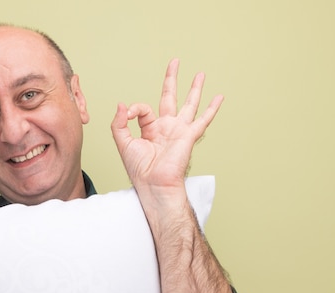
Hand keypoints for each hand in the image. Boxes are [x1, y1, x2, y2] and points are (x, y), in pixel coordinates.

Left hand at [111, 59, 223, 193]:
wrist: (153, 184)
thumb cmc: (139, 170)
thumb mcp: (123, 143)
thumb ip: (119, 124)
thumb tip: (122, 105)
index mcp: (150, 130)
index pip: (144, 109)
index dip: (135, 108)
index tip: (128, 114)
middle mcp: (166, 128)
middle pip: (170, 97)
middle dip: (172, 79)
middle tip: (175, 62)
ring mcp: (179, 131)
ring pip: (189, 104)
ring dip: (195, 88)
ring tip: (201, 74)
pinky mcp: (189, 136)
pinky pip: (203, 120)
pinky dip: (212, 108)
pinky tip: (220, 97)